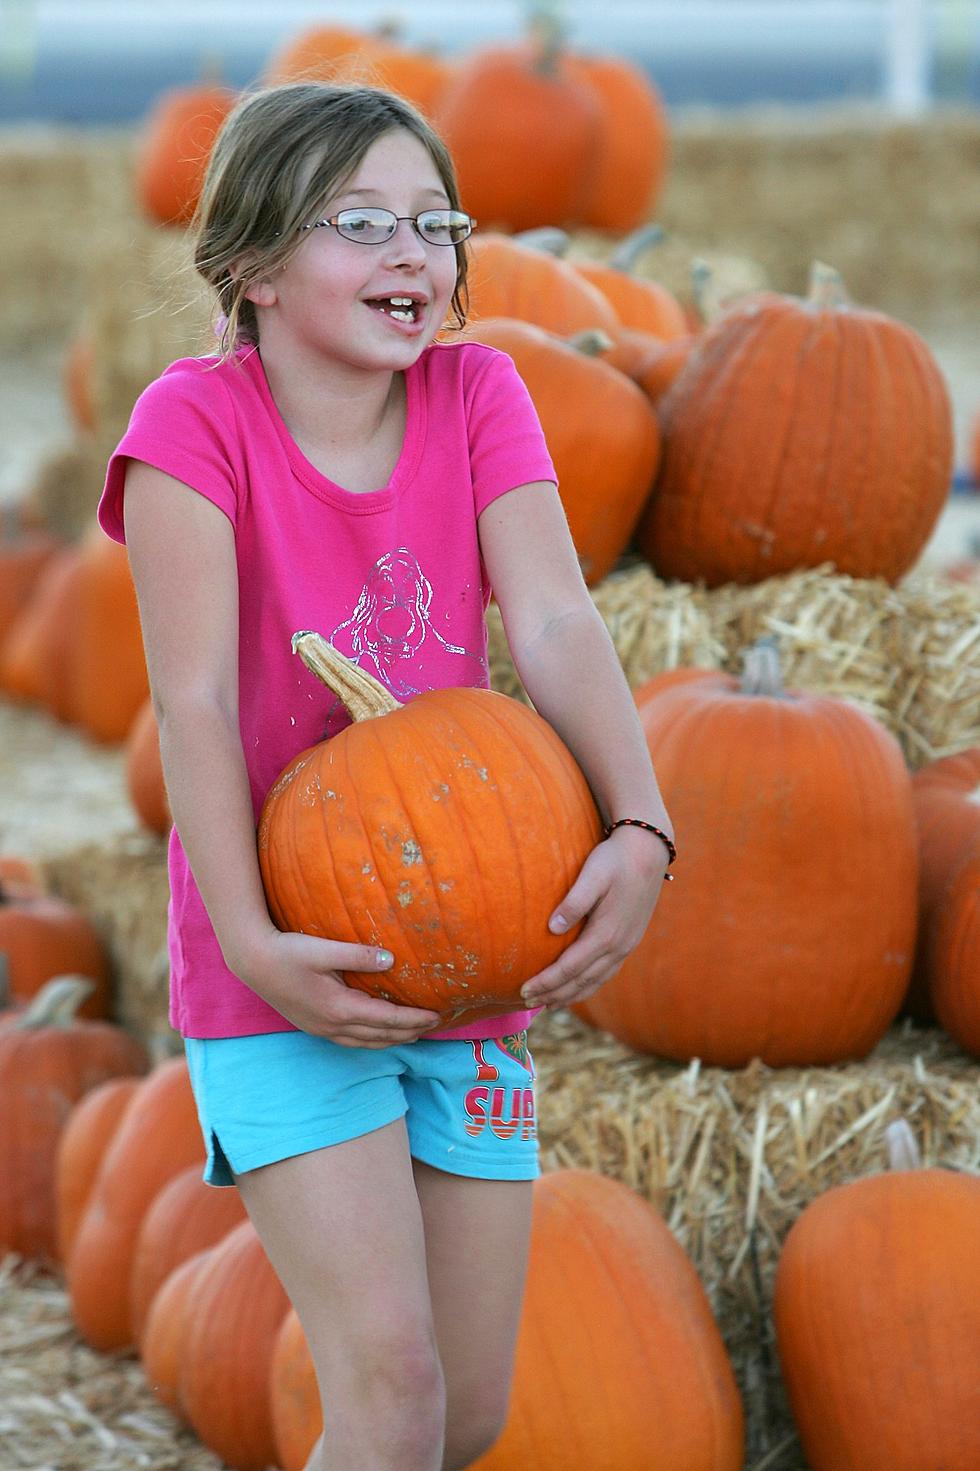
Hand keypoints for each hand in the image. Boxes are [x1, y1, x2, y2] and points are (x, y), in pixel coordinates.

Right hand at [231, 927, 442, 1047]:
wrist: (252, 962)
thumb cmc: (288, 952)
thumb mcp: (325, 949)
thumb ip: (359, 955)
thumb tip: (391, 960)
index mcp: (340, 1008)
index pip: (388, 1019)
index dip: (415, 1019)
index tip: (437, 1015)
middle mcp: (332, 1025)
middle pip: (381, 1035)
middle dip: (409, 1032)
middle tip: (434, 1026)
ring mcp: (321, 1029)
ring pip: (366, 1042)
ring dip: (391, 1039)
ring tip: (412, 1033)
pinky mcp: (313, 1026)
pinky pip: (350, 1041)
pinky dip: (371, 1040)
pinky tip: (377, 1034)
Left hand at [520, 827, 668, 1010]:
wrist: (648, 851)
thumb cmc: (615, 859)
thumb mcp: (593, 874)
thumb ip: (574, 902)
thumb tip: (551, 928)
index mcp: (606, 934)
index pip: (569, 968)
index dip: (546, 982)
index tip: (523, 990)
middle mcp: (618, 946)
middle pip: (581, 982)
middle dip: (553, 994)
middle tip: (526, 1002)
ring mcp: (626, 946)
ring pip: (595, 982)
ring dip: (570, 995)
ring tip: (548, 1004)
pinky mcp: (629, 941)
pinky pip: (606, 973)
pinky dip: (587, 986)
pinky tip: (576, 987)